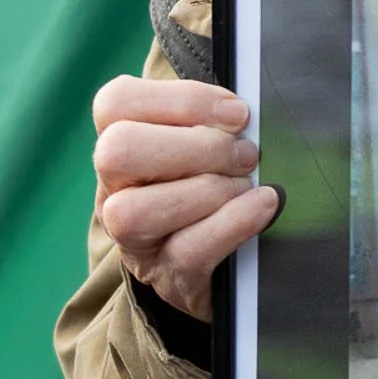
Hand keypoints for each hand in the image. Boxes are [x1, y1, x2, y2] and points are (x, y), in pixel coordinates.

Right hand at [92, 75, 281, 322]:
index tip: (237, 114)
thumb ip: (216, 121)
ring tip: (246, 186)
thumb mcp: (209, 146)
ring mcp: (133, 240)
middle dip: (197, 146)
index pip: (116, 102)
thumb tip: (245, 109)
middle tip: (245, 154)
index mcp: (121, 144)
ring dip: (208, 190)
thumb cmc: (218, 185)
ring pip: (136, 211)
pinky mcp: (167, 278)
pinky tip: (263, 206)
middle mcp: (114, 191)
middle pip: (118, 151)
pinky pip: (187, 252)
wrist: (229, 266)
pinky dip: (233, 223)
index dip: (183, 100)